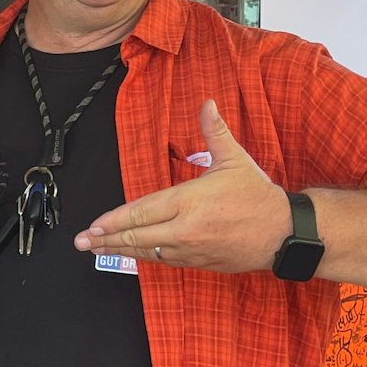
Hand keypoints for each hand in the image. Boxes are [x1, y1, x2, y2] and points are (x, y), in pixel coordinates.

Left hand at [74, 99, 292, 273]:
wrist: (284, 233)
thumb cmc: (257, 197)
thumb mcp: (234, 160)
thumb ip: (214, 132)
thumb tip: (207, 104)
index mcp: (188, 201)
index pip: (141, 211)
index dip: (114, 220)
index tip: (93, 225)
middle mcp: (185, 228)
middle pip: (137, 235)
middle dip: (106, 239)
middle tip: (82, 242)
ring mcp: (190, 249)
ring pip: (147, 251)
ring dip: (120, 251)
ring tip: (97, 250)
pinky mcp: (199, 262)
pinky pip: (164, 261)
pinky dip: (145, 257)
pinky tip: (131, 255)